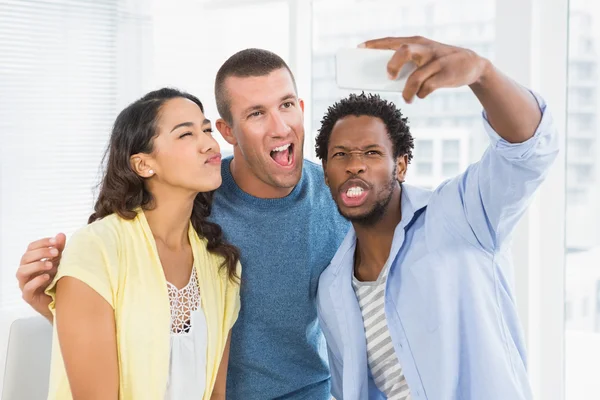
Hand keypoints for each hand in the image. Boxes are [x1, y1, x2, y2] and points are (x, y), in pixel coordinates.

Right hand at [16, 233, 65, 320]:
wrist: (62, 301)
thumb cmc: (57, 280)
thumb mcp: (60, 262)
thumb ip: (59, 249)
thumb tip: (60, 235)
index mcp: (32, 261)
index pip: (31, 248)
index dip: (42, 243)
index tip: (56, 241)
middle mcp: (26, 271)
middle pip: (26, 258)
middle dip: (41, 253)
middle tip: (56, 252)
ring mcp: (26, 284)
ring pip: (22, 272)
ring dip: (36, 265)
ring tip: (51, 265)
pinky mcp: (29, 296)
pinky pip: (27, 288)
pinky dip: (36, 281)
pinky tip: (47, 277)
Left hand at [360, 36, 490, 102]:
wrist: (472, 64)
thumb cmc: (439, 62)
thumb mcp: (423, 58)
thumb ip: (406, 64)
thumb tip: (385, 79)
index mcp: (417, 42)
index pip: (392, 41)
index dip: (375, 44)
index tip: (359, 48)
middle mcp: (425, 49)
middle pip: (404, 50)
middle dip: (393, 64)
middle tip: (389, 77)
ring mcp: (436, 61)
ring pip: (415, 77)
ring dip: (408, 92)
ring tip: (407, 98)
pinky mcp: (446, 75)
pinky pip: (427, 88)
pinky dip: (421, 94)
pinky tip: (421, 95)